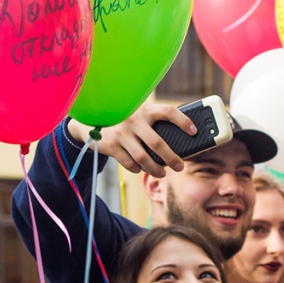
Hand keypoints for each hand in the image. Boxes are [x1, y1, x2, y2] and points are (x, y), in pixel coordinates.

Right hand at [67, 101, 196, 176]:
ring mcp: (122, 133)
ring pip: (144, 158)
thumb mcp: (136, 113)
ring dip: (155, 169)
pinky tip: (141, 168)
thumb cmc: (122, 118)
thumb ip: (152, 121)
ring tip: (162, 173)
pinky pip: (130, 164)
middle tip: (180, 167)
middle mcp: (133, 120)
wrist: (89, 120)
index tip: (194, 131)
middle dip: (172, 158)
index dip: (183, 121)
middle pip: (158, 144)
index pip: (168, 112)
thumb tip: (177, 139)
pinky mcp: (112, 146)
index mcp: (144, 109)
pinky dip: (137, 169)